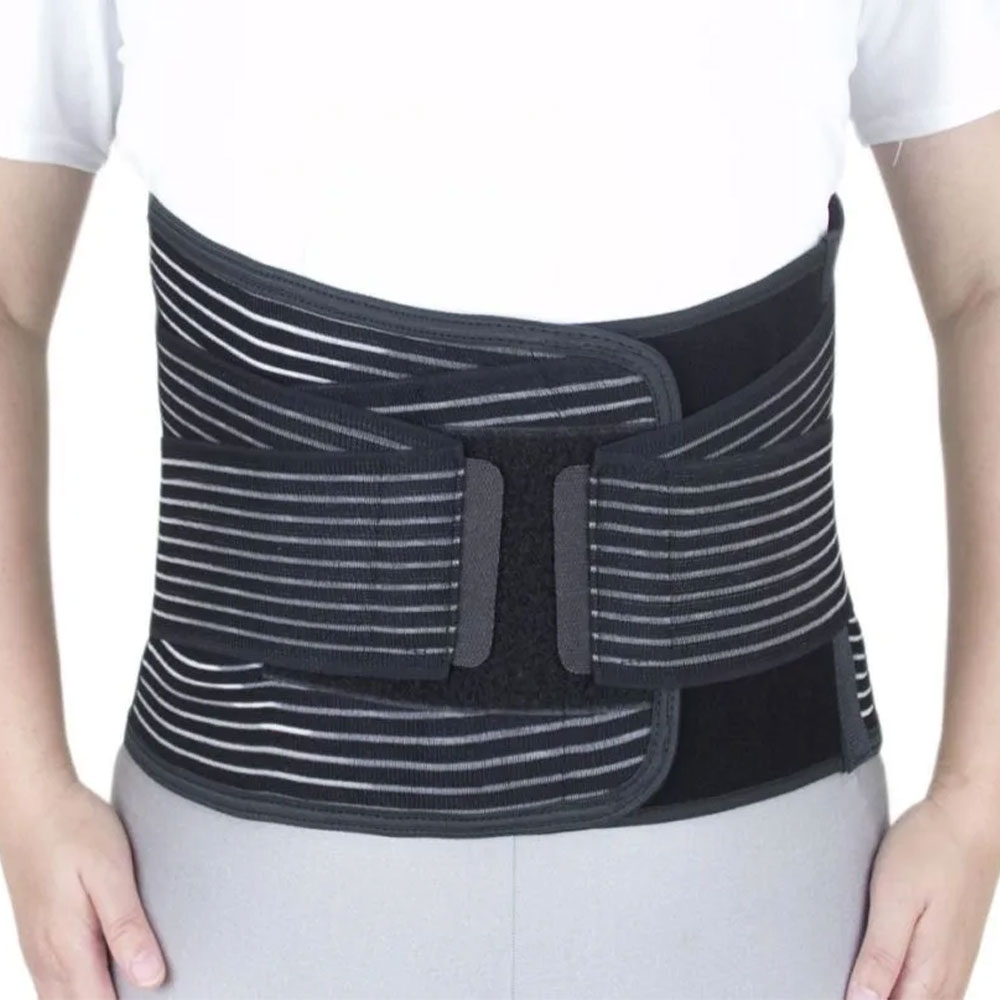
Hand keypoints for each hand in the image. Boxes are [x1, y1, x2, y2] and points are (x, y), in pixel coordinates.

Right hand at [0, 773, 165, 998]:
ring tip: (140, 980)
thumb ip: (127, 926)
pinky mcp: (39, 936)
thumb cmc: (73, 829)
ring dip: (99, 997)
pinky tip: (111, 971)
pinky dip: (82, 988)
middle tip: (157, 988)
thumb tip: (150, 979)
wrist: (30, 801)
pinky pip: (56, 983)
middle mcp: (47, 959)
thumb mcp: (109, 871)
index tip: (167, 996)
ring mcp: (38, 950)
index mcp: (69, 948)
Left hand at [846, 782, 999, 999]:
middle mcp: (948, 977)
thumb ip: (880, 955)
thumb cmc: (930, 852)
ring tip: (851, 978)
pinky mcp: (953, 948)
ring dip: (887, 994)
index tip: (830, 991)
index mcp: (931, 972)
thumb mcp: (894, 899)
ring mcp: (954, 964)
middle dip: (870, 998)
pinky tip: (883, 973)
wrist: (968, 821)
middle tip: (838, 981)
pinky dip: (904, 987)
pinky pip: (932, 987)